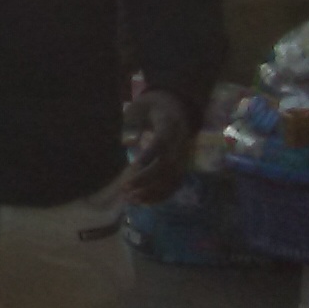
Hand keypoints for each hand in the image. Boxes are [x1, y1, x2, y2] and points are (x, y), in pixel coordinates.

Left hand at [124, 89, 193, 204]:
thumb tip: (128, 142)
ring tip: (131, 200)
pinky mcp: (182, 166)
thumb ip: (132, 122)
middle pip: (166, 166)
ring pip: (173, 179)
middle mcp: (179, 144)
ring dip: (153, 192)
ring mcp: (183, 157)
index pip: (160, 144)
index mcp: (169, 126)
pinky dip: (161, 195)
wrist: (177, 107)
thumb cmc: (152, 107)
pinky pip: (175, 184)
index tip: (131, 168)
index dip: (148, 156)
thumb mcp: (139, 107)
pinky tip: (143, 201)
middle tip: (125, 189)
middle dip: (146, 180)